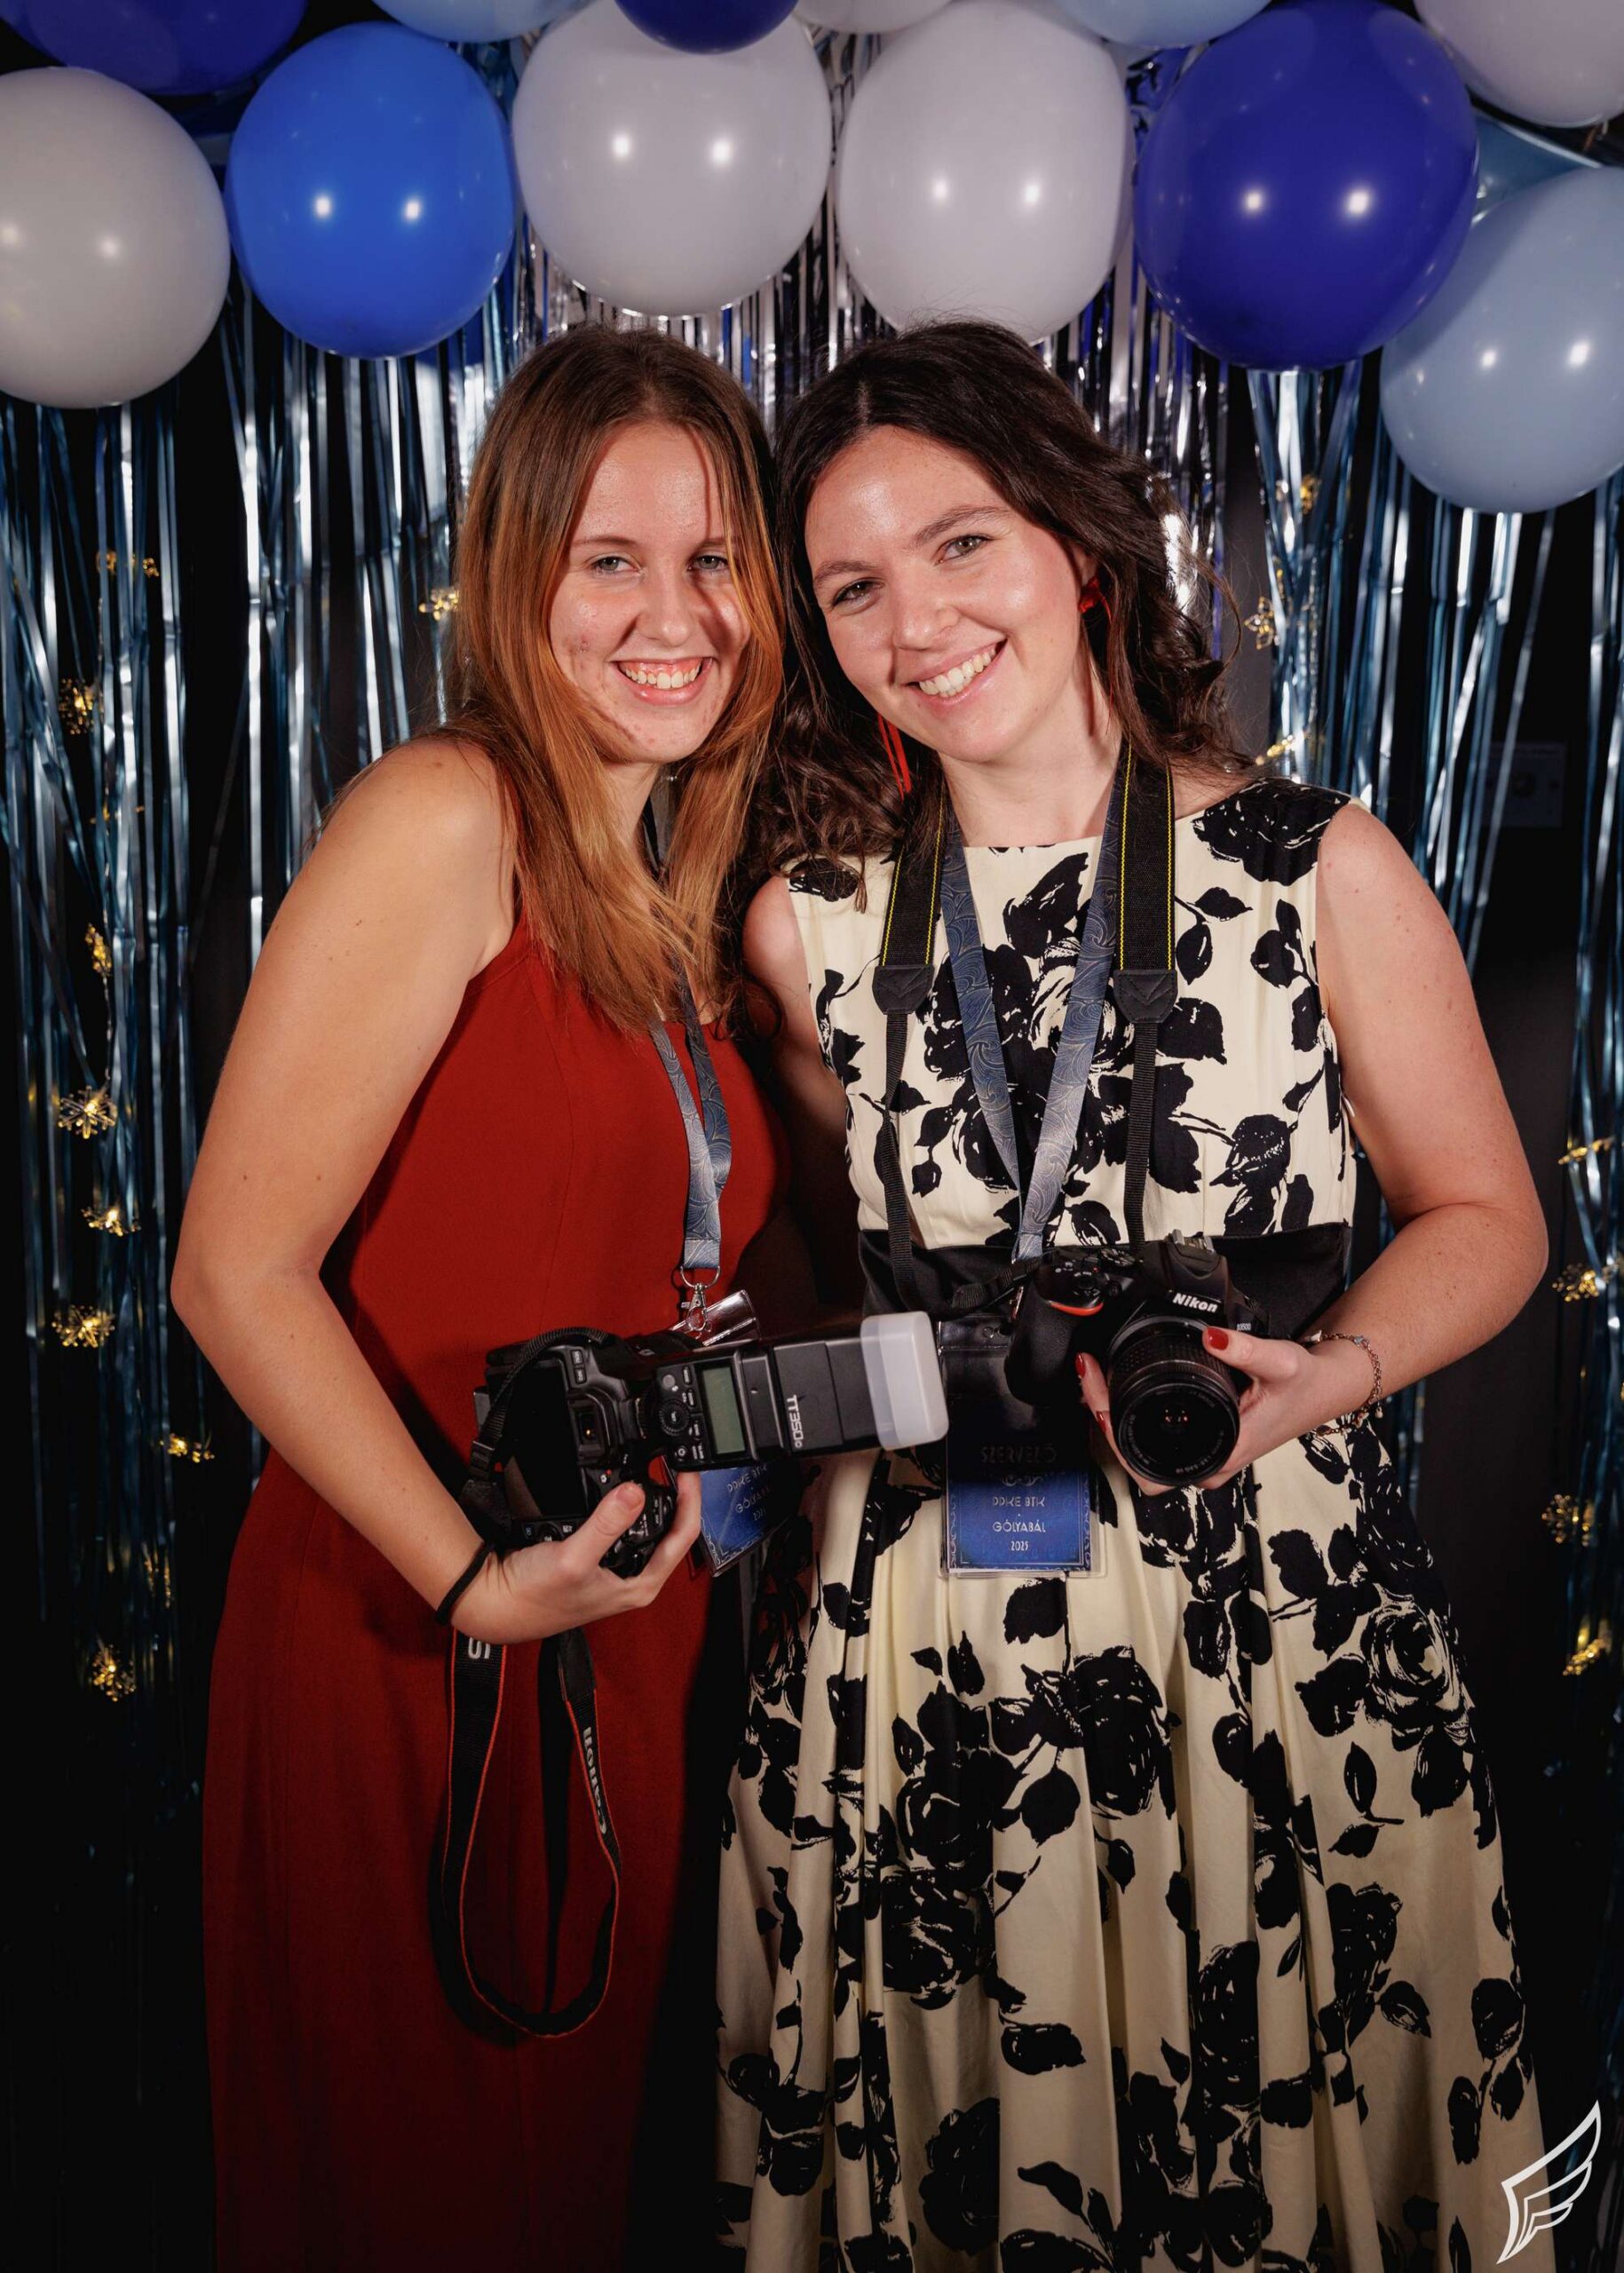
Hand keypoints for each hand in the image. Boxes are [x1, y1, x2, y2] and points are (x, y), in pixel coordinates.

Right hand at [450, 1471, 702, 1644]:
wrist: (495, 1603)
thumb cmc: (533, 1596)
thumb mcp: (573, 1557)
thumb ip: (606, 1525)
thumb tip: (636, 1492)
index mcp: (640, 1585)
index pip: (683, 1537)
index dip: (691, 1500)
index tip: (687, 1470)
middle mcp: (633, 1578)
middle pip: (670, 1531)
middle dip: (677, 1496)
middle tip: (675, 1463)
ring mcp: (616, 1568)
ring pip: (646, 1527)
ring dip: (652, 1498)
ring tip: (658, 1468)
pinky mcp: (597, 1557)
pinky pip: (620, 1525)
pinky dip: (624, 1504)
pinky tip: (621, 1486)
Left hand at [1075, 1327, 1367, 1498]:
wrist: (1325, 1388)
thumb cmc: (1305, 1385)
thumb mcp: (1280, 1363)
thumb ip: (1246, 1350)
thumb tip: (1213, 1337)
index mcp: (1219, 1456)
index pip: (1148, 1469)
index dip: (1115, 1434)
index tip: (1099, 1393)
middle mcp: (1207, 1463)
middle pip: (1134, 1459)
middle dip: (1104, 1418)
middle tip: (1089, 1375)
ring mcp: (1203, 1454)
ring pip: (1141, 1449)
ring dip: (1114, 1413)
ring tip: (1095, 1375)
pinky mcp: (1202, 1439)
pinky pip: (1153, 1435)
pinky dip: (1130, 1411)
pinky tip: (1118, 1384)